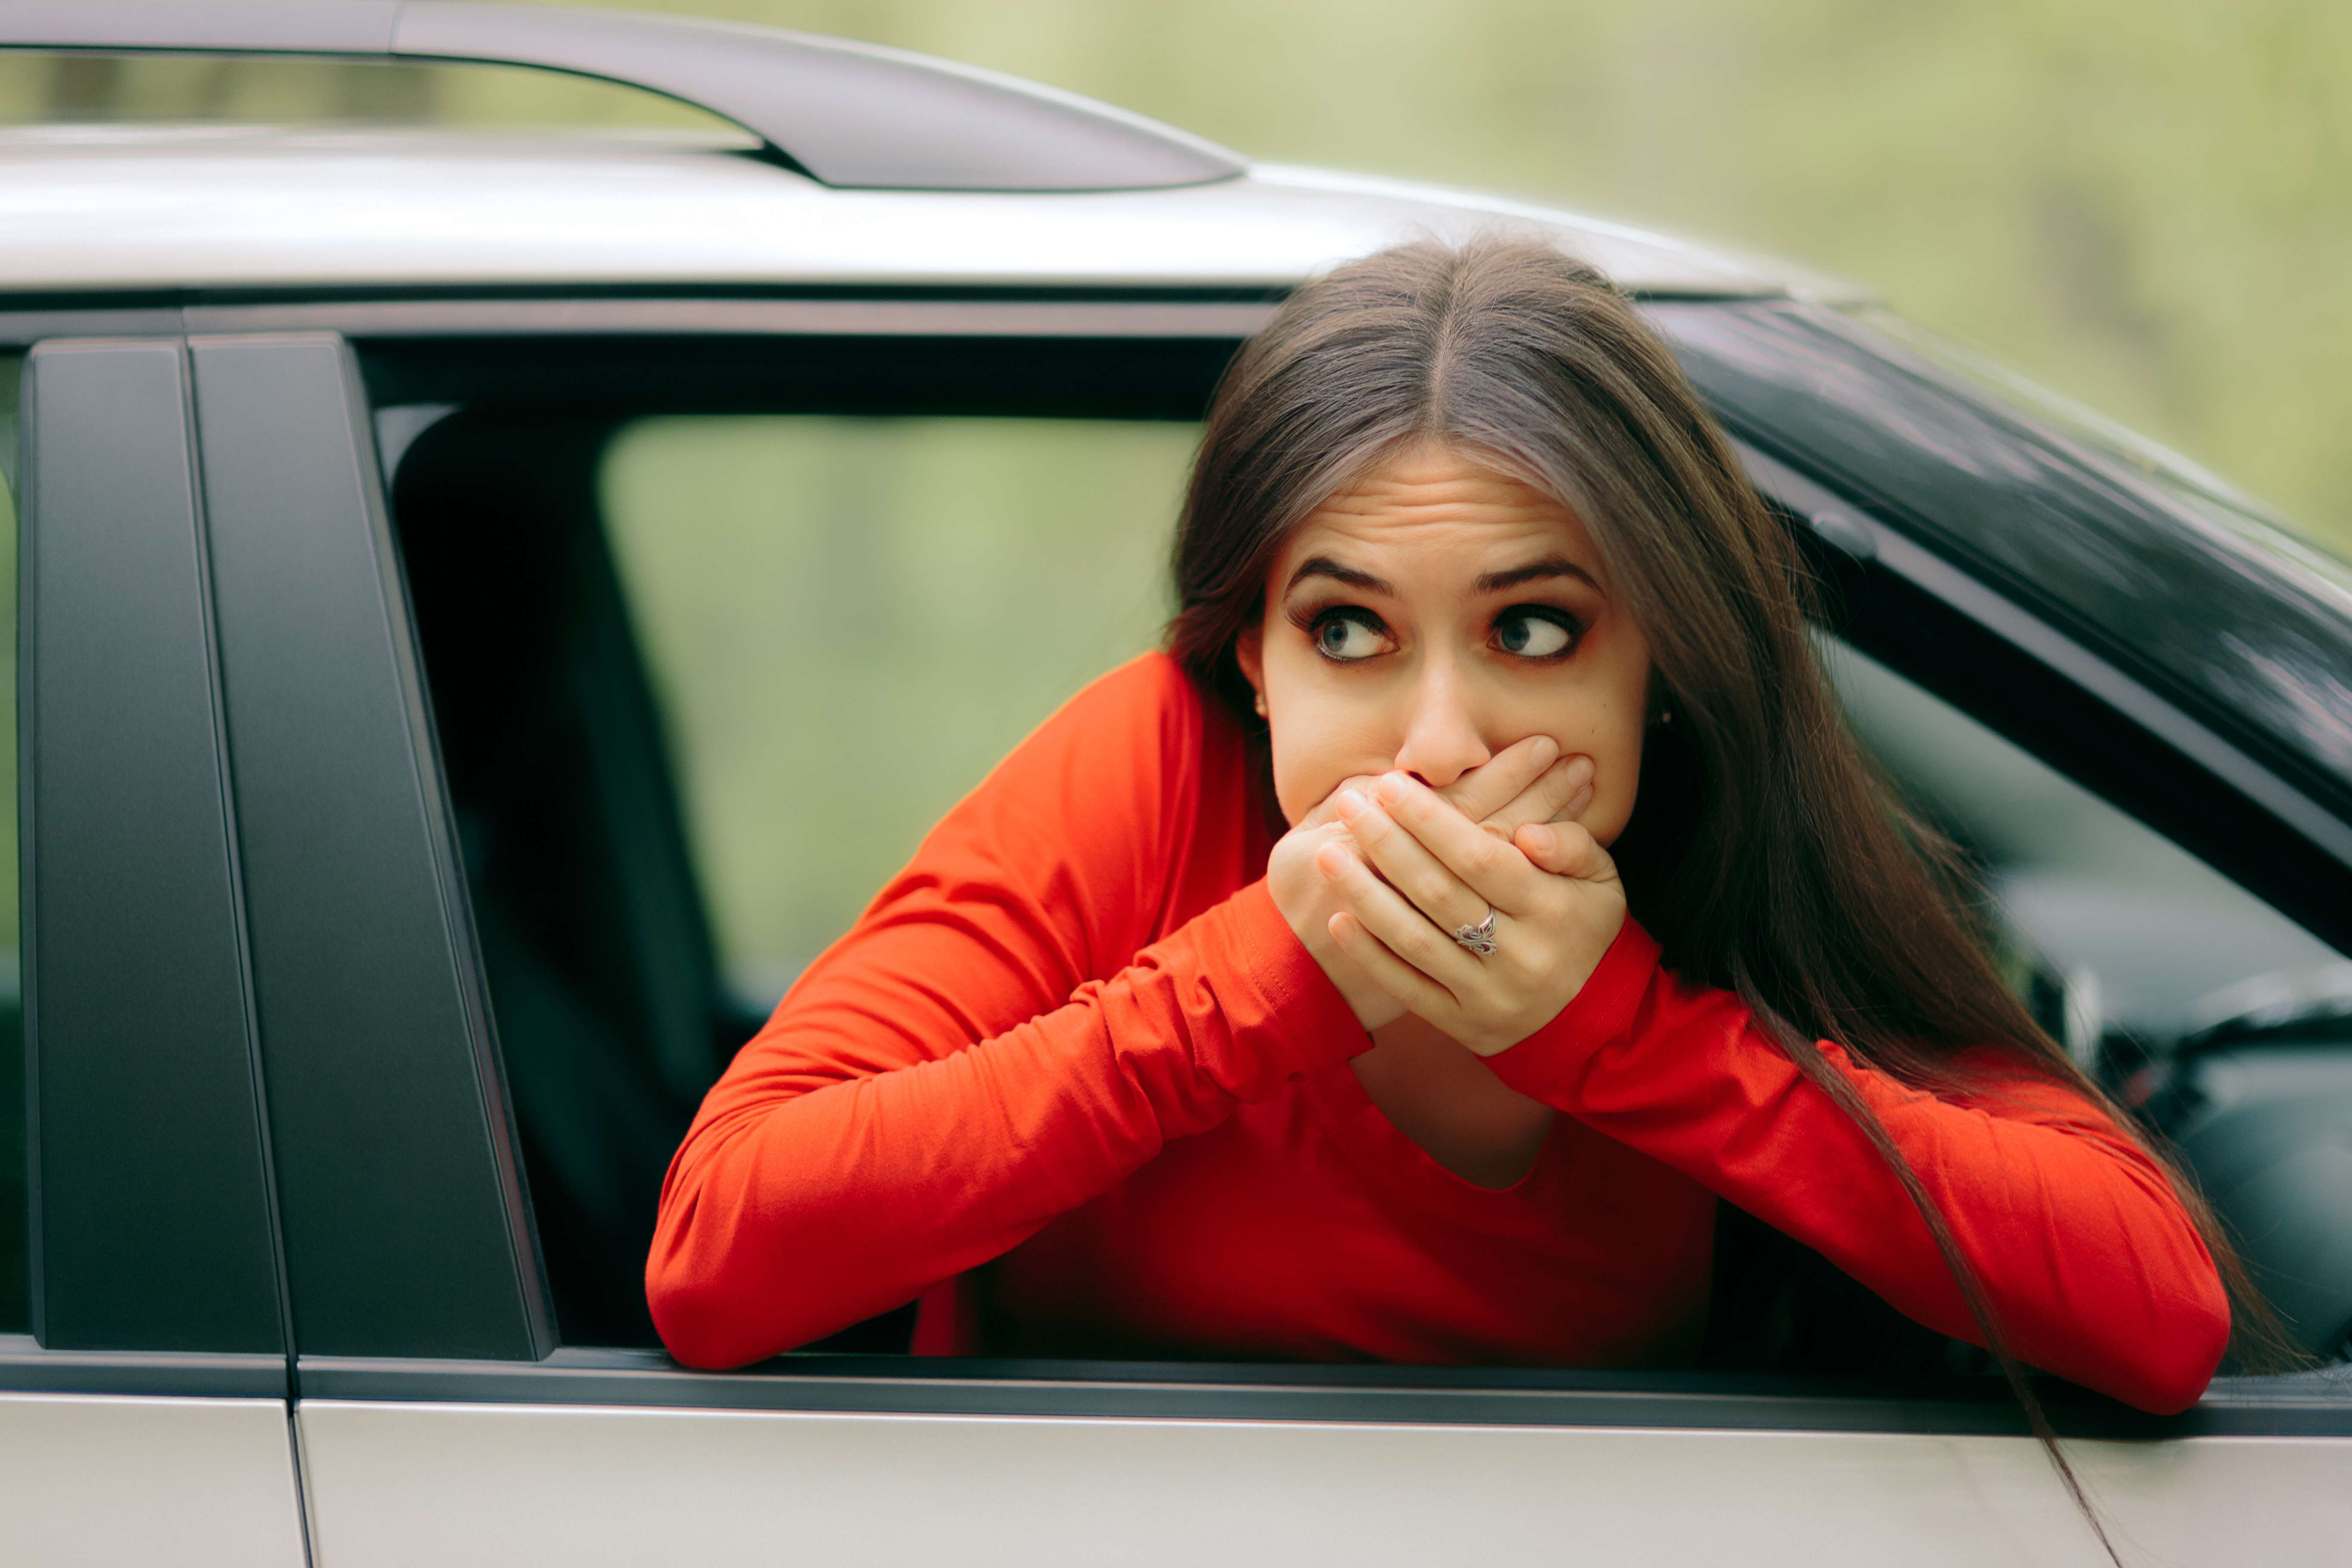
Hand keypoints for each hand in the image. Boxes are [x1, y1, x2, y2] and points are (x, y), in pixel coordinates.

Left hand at [1268, 737, 1593, 1031]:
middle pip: (1438, 892)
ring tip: (1328, 854)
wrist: (1595, 1021)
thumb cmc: (1587, 928)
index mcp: (1550, 908)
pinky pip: (1409, 989)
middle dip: (1387, 843)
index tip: (1390, 784)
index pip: (1479, 856)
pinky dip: (1371, 956)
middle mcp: (1518, 954)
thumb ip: (1571, 843)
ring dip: (1365, 895)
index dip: (1430, 819)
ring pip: (1415, 940)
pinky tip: (1338, 920)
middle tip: (1348, 803)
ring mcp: (1487, 994)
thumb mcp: (1601, 878)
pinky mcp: (1463, 1025)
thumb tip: (1527, 830)